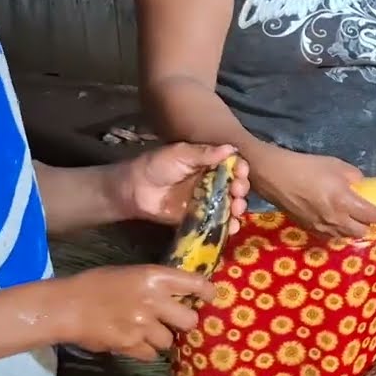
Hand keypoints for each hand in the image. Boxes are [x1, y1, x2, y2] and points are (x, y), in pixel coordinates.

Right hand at [53, 265, 215, 361]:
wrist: (67, 306)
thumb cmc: (96, 284)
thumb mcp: (131, 273)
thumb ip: (156, 283)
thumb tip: (179, 294)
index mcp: (154, 277)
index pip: (195, 284)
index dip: (207, 292)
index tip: (210, 297)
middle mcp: (154, 301)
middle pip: (190, 320)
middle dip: (184, 322)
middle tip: (174, 320)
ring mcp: (143, 326)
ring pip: (169, 341)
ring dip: (161, 338)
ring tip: (145, 330)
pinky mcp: (131, 346)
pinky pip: (151, 355)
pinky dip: (145, 351)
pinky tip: (132, 341)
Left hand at [119, 143, 249, 234]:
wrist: (134, 189)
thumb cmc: (156, 165)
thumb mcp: (180, 154)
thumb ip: (204, 153)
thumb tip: (231, 149)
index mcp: (209, 163)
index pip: (232, 165)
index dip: (240, 169)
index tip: (241, 172)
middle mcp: (212, 181)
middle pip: (235, 186)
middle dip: (241, 189)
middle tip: (237, 192)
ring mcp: (206, 201)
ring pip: (230, 205)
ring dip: (238, 208)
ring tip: (236, 210)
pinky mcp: (199, 218)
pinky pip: (217, 222)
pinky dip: (228, 226)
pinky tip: (232, 227)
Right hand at [248, 146, 375, 238]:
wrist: (276, 177)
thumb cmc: (308, 167)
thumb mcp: (336, 165)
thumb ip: (354, 177)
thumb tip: (361, 186)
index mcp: (345, 202)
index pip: (373, 216)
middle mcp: (336, 220)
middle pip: (362, 232)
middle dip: (370, 225)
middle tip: (371, 215)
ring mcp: (322, 228)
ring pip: (346, 236)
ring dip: (354, 230)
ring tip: (354, 219)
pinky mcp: (309, 229)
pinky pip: (330, 236)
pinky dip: (338, 231)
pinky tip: (336, 221)